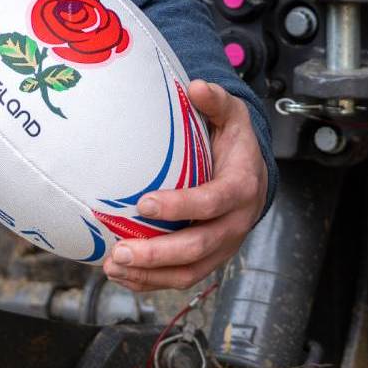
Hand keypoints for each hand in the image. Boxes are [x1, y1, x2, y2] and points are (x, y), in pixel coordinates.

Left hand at [104, 82, 267, 292]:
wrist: (255, 175)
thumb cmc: (236, 144)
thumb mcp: (232, 116)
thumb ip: (216, 101)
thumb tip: (196, 87)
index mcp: (242, 187)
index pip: (213, 202)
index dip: (181, 207)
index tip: (144, 204)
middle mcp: (236, 223)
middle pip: (198, 246)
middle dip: (158, 254)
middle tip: (121, 251)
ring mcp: (223, 246)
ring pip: (189, 271)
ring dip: (150, 275)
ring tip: (113, 267)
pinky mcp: (209, 259)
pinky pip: (182, 276)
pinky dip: (151, 281)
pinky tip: (122, 274)